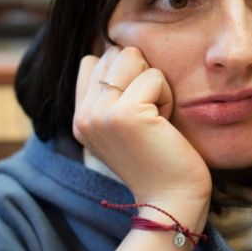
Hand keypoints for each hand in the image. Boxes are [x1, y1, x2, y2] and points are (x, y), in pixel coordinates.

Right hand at [73, 46, 211, 207]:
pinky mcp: (125, 115)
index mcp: (79, 119)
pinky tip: (164, 126)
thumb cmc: (160, 161)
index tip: (137, 111)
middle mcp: (83, 116)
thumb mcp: (125, 126)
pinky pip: (154, 76)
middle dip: (141, 76)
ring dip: (154, 83)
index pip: (93, 61)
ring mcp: (100, 114)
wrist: (172, 201)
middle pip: (113, 53)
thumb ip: (113, 94)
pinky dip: (167, 97)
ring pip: (131, 57)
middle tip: (149, 117)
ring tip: (155, 119)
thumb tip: (120, 49)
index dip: (124, 74)